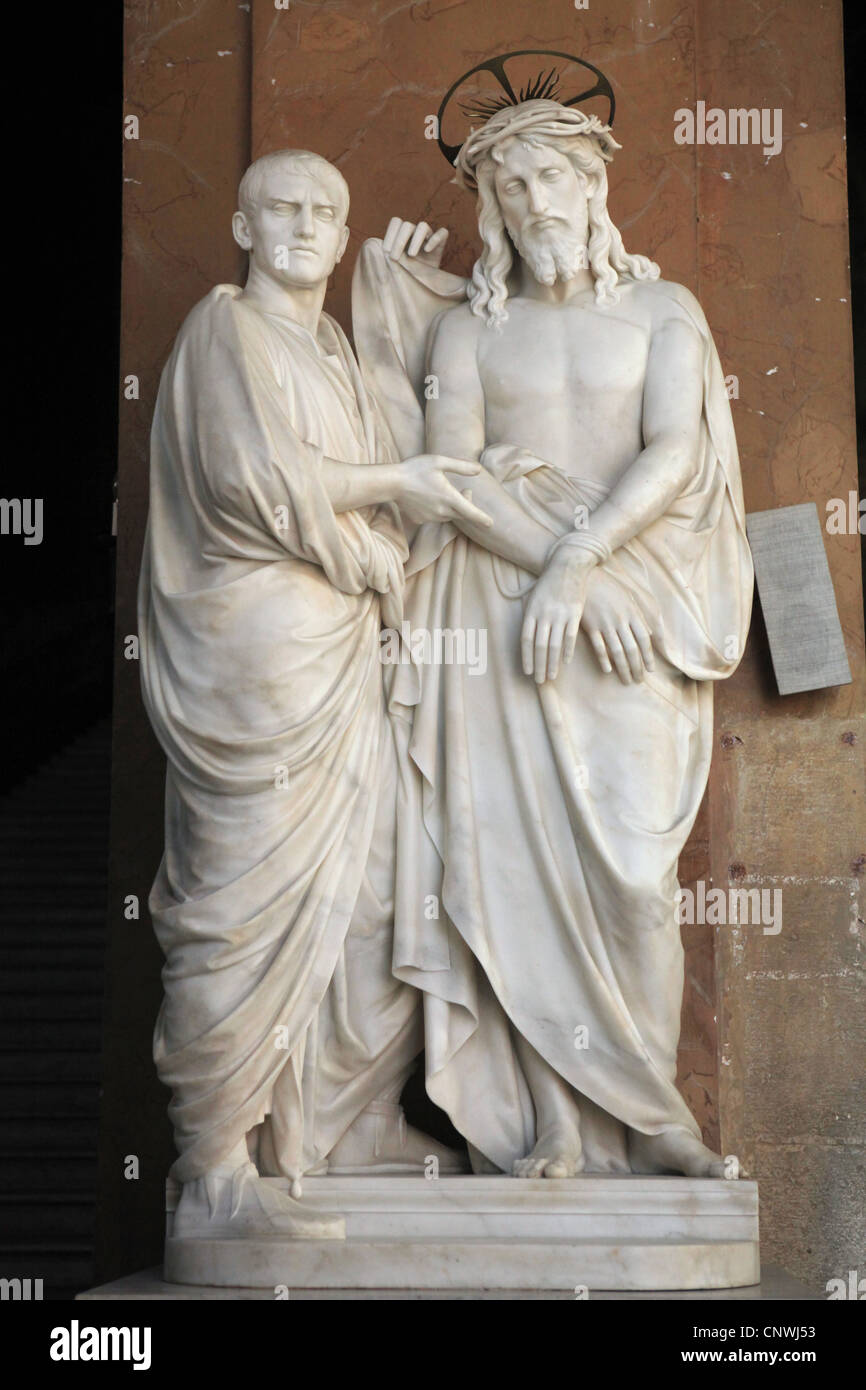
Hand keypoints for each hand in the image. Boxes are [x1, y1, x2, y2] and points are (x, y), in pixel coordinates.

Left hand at [383, 218, 448, 268]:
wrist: (424, 284)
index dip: (390, 234)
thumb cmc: (406, 274)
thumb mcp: (395, 266)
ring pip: (423, 226)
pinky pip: (442, 233)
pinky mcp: (441, 243)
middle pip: (407, 225)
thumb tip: (379, 252)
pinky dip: (435, 239)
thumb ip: (388, 257)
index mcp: (402, 234)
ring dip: (415, 239)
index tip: (385, 251)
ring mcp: (428, 237)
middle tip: (394, 258)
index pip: (396, 223)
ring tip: (411, 255)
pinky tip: (428, 250)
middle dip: (399, 241)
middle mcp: (415, 233)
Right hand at [397, 454, 492, 528]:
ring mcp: (430, 517)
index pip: (471, 512)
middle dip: (467, 504)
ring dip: (452, 507)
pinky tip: (428, 498)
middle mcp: (442, 511)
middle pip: (462, 514)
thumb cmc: (416, 469)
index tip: (491, 524)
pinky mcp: (420, 520)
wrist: (392, 483)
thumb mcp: (440, 461)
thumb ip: (461, 466)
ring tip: (445, 492)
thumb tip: (478, 470)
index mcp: (449, 497)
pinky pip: (434, 517)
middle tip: (466, 490)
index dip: (482, 519)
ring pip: (448, 516)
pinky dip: (437, 510)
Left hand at [521, 548, 596, 684]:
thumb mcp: (534, 599)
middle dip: (539, 666)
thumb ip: (531, 619)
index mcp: (531, 612)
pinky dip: (567, 651)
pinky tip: (565, 662)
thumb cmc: (548, 584)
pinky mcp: (574, 613)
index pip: (526, 640)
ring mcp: (560, 615)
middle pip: (540, 646)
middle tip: (540, 681)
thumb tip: (528, 641)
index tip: (528, 672)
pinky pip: (570, 637)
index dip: (527, 658)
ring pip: (555, 645)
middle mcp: (544, 615)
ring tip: (552, 676)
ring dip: (553, 663)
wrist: (567, 565)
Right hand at [581, 567, 656, 683]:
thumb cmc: (609, 588)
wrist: (587, 578)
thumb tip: (652, 634)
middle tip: (639, 680)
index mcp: (632, 614)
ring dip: (623, 668)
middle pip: (632, 649)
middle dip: (637, 667)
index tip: (650, 669)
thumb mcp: (629, 598)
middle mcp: (621, 620)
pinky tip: (608, 670)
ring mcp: (605, 624)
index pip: (644, 639)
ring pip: (617, 651)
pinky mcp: (591, 626)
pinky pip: (599, 646)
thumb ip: (640, 617)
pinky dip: (604, 659)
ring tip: (626, 680)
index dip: (648, 656)